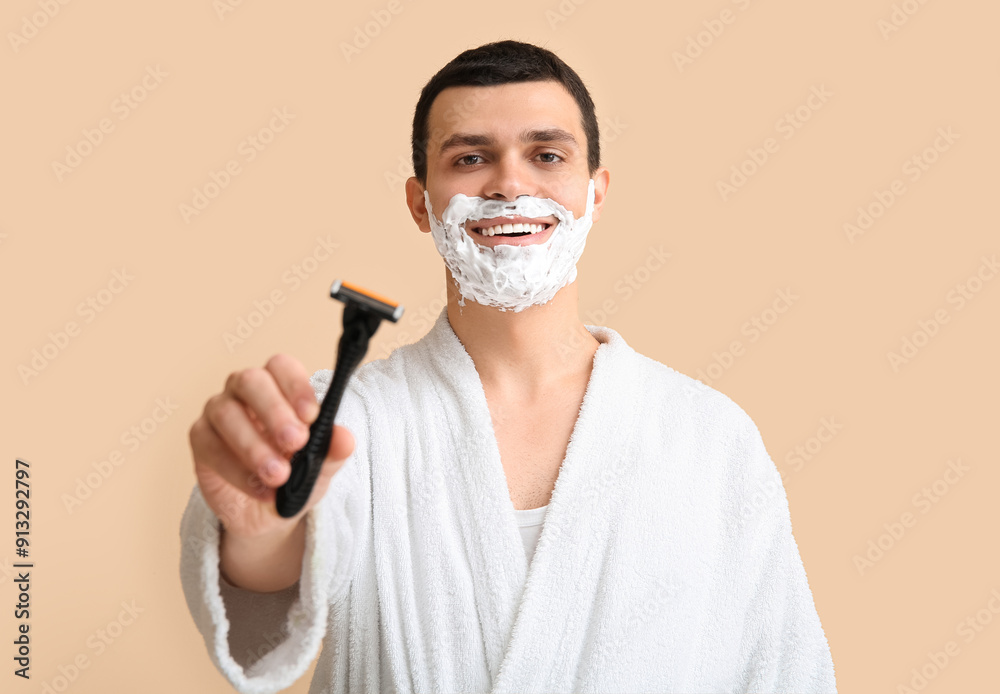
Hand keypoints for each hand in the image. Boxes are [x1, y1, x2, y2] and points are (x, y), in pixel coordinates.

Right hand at [189, 354, 354, 539]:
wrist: (268, 514)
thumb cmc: (295, 477)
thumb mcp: (320, 468)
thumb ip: (332, 451)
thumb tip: (345, 439)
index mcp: (279, 386)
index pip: (282, 366)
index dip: (296, 386)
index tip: (312, 416)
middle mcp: (245, 391)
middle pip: (251, 381)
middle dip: (274, 411)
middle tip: (296, 442)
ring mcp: (219, 412)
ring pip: (227, 413)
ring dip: (254, 445)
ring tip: (278, 475)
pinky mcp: (201, 439)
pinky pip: (211, 446)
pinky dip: (237, 470)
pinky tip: (260, 489)